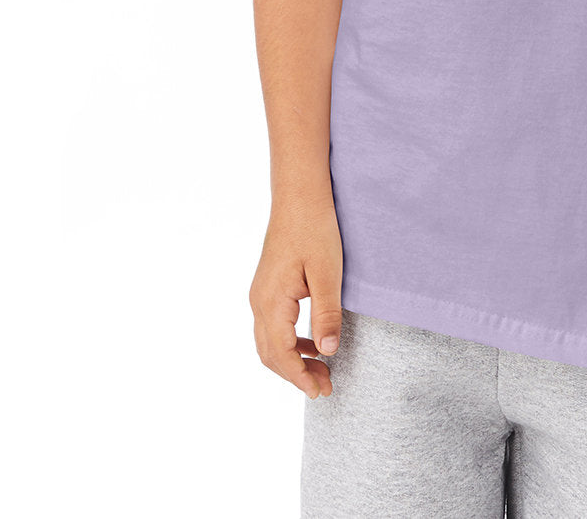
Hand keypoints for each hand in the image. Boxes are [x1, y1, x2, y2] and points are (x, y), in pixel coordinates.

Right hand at [249, 195, 343, 398]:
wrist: (299, 195)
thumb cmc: (315, 228)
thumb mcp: (327, 273)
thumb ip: (327, 314)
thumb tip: (327, 352)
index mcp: (271, 301)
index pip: (281, 354)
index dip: (300, 377)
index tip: (321, 391)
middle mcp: (259, 301)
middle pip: (270, 354)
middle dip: (296, 375)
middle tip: (325, 387)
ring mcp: (260, 294)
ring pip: (269, 342)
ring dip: (293, 360)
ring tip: (321, 371)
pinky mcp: (268, 287)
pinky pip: (273, 326)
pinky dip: (291, 342)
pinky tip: (313, 344)